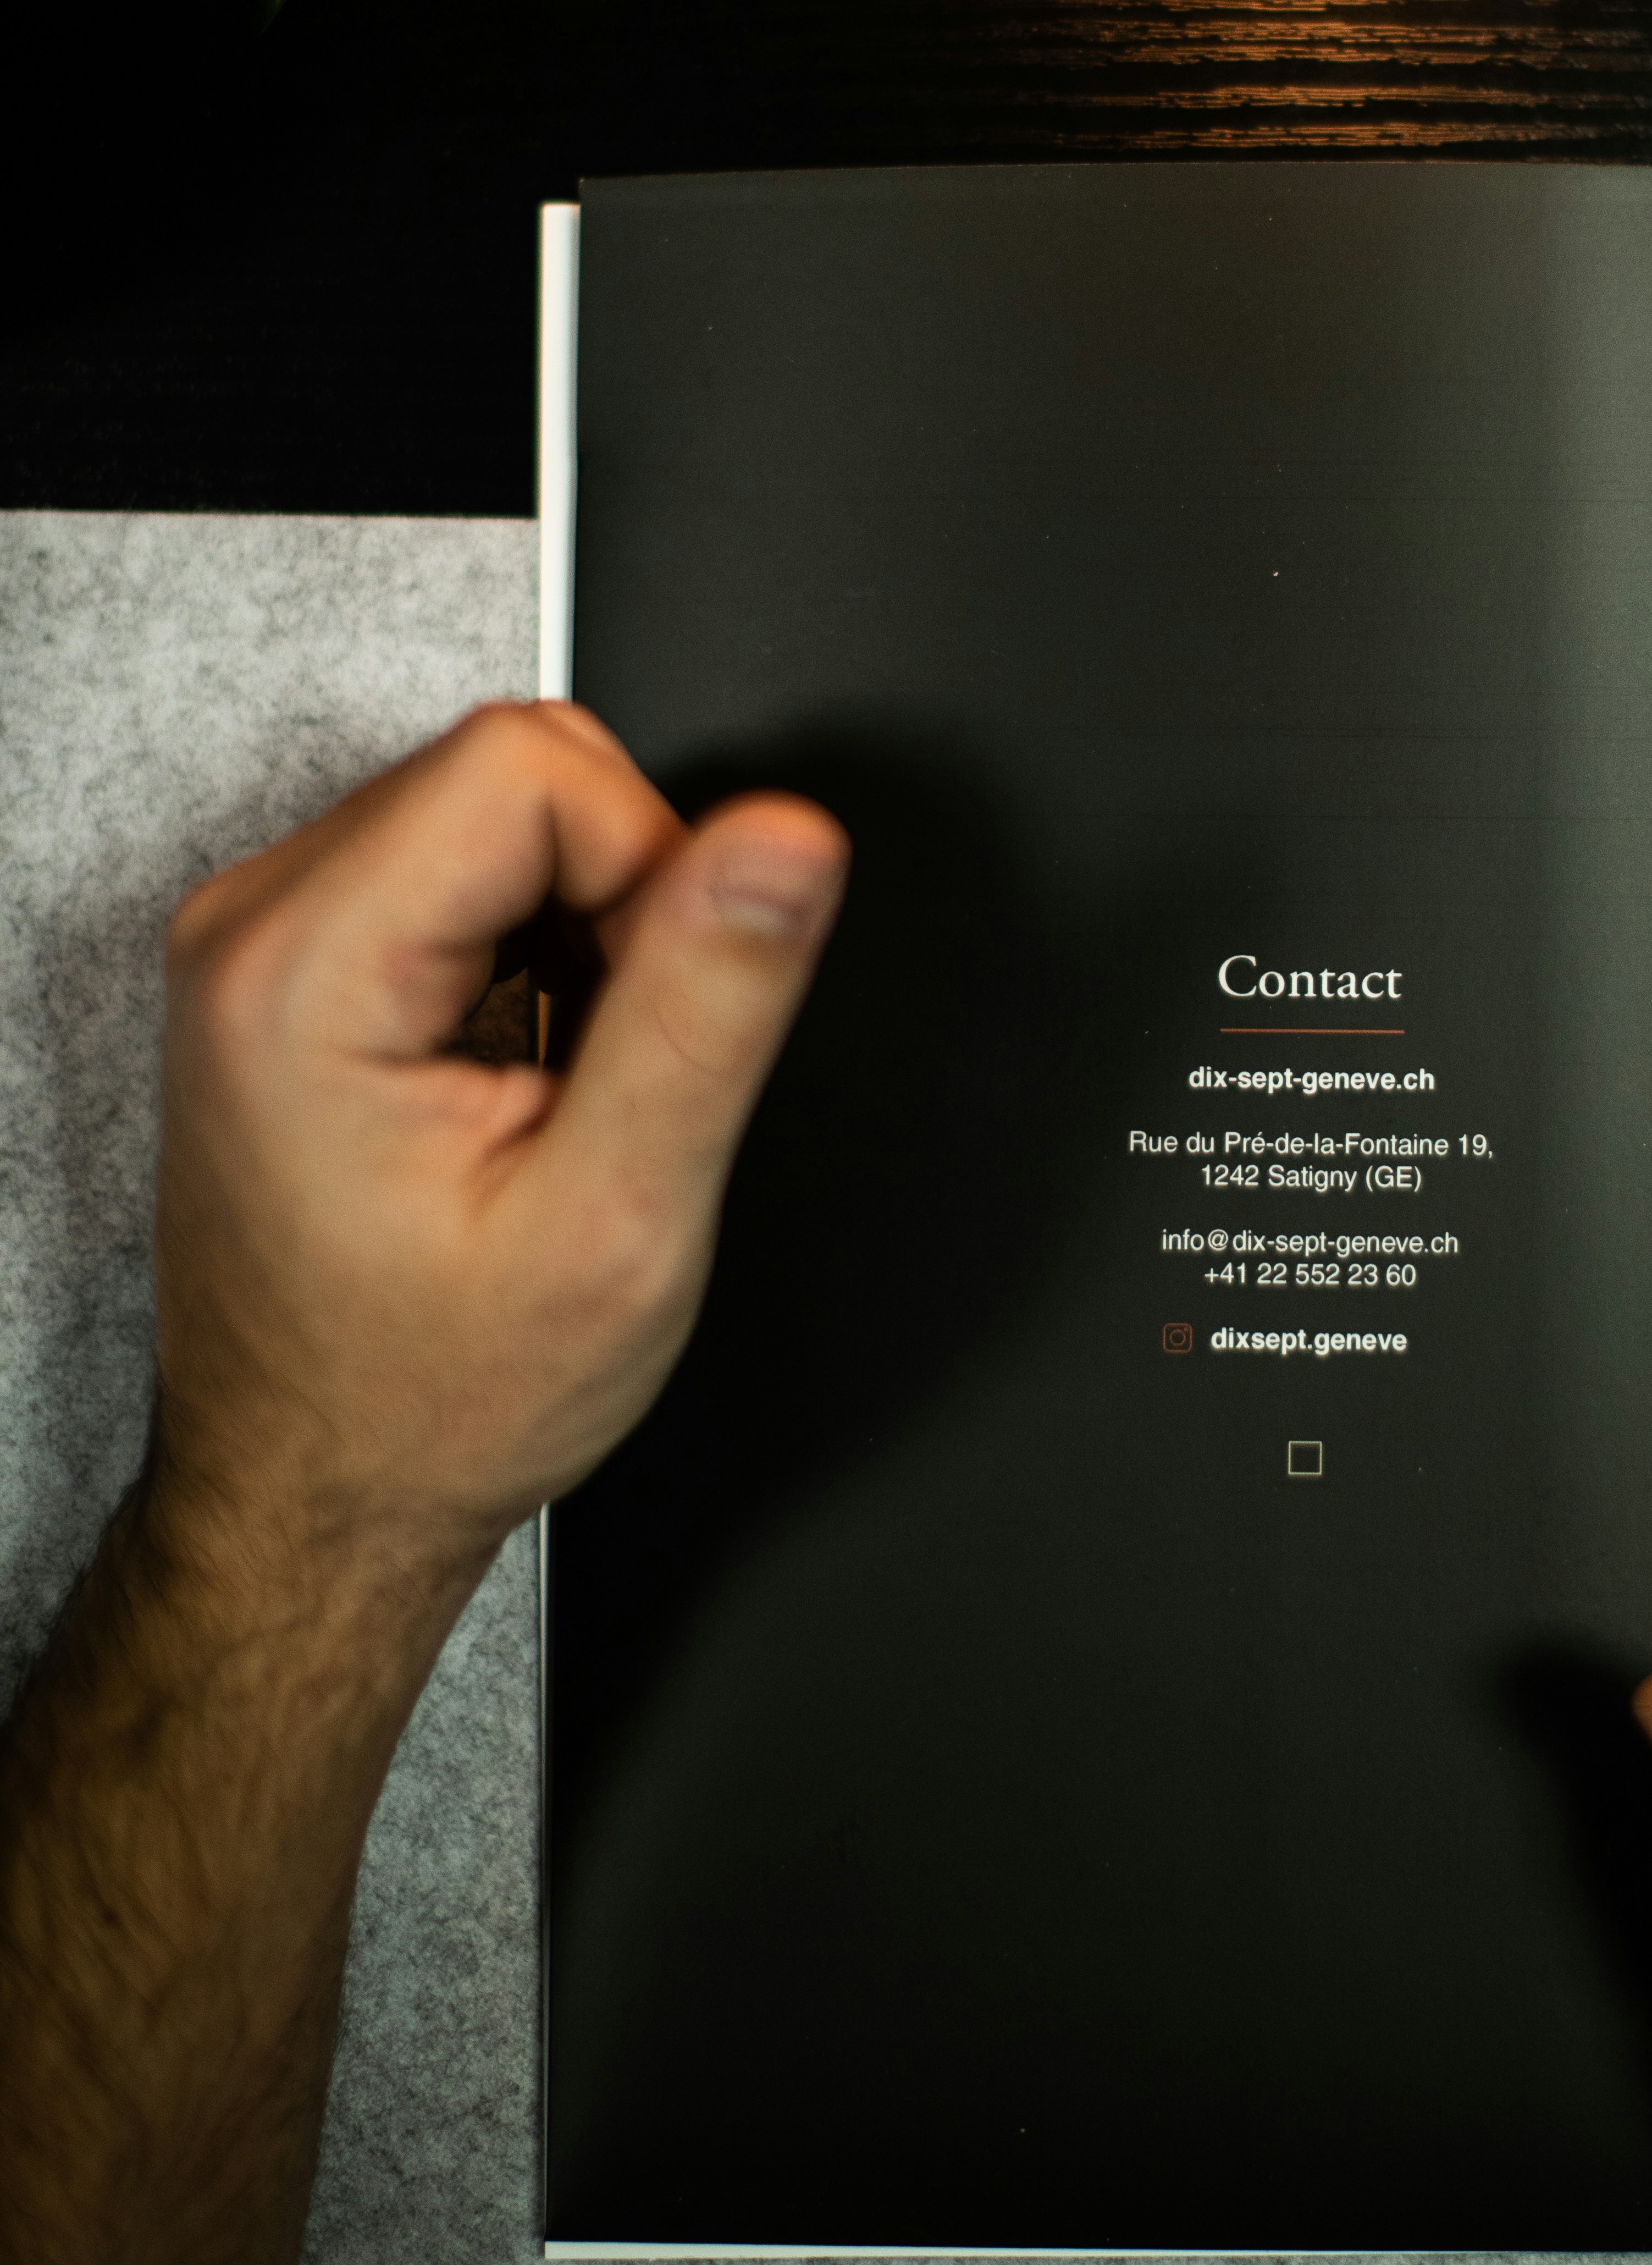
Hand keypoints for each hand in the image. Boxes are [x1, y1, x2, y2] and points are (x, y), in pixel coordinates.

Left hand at [151, 697, 847, 1604]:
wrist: (319, 1497)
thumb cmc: (429, 1400)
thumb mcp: (619, 1220)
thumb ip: (710, 1003)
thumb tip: (786, 841)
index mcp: (301, 971)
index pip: (537, 767)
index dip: (652, 872)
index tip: (645, 1021)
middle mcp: (252, 927)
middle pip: (518, 771)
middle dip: (618, 897)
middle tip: (608, 1070)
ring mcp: (261, 939)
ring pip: (500, 808)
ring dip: (577, 926)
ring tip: (560, 1084)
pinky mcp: (291, 958)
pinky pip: (459, 865)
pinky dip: (529, 947)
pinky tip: (521, 1068)